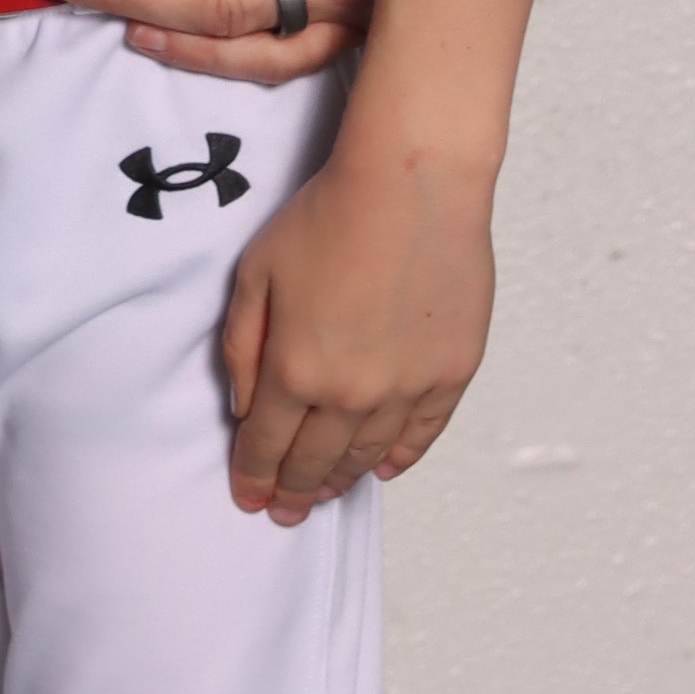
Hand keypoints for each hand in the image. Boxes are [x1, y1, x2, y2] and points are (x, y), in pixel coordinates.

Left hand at [217, 145, 492, 523]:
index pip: (267, 445)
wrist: (412, 183)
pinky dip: (401, 457)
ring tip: (325, 494)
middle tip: (283, 510)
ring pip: (368, 455)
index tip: (248, 497)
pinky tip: (383, 468)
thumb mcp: (256, 274)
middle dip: (293, 491)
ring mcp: (408, 387)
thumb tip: (245, 404)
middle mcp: (353, 392)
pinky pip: (422, 434)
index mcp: (297, 369)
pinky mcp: (451, 372)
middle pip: (317, 462)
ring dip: (342, 480)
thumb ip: (243, 346)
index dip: (254, 476)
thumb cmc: (330, 214)